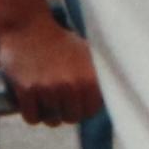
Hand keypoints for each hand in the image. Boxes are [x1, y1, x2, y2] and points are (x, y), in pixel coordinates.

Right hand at [0, 9, 101, 127]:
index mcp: (90, 78)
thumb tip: (121, 101)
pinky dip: (31, 114)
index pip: (91, 111)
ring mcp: (49, 89)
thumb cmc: (60, 43)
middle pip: (72, 118)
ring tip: (45, 96)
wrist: (28, 27)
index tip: (76, 97)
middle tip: (58, 96)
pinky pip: (33, 119)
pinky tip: (31, 100)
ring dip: (48, 114)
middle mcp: (72, 85)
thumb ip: (102, 77)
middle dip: (65, 111)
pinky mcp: (27, 91)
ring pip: (52, 121)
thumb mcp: (88, 54)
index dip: (83, 107)